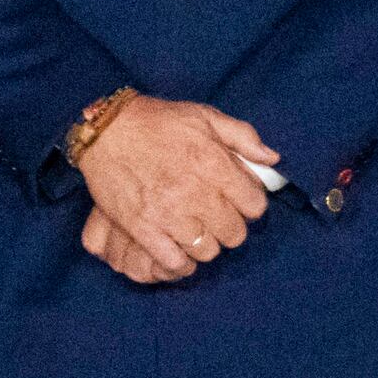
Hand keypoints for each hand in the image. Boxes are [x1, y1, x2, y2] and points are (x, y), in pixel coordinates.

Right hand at [74, 93, 275, 285]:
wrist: (105, 130)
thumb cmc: (158, 122)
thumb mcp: (205, 117)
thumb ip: (243, 137)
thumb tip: (272, 159)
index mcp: (214, 164)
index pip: (254, 205)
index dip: (250, 204)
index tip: (240, 202)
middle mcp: (195, 192)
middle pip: (234, 232)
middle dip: (231, 226)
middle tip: (218, 218)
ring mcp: (168, 213)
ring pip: (208, 250)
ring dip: (206, 244)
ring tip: (197, 231)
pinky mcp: (142, 228)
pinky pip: (174, 261)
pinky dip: (181, 261)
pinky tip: (179, 248)